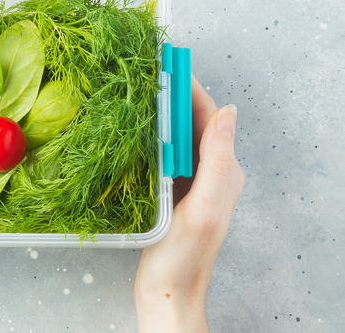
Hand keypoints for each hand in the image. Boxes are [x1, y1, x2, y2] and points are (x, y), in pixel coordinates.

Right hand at [134, 75, 244, 331]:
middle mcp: (211, 173)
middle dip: (171, 94)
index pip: (210, 117)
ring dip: (159, 113)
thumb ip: (217, 162)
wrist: (166, 292)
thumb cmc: (182, 258)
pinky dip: (149, 136)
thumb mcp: (202, 208)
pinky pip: (163, 153)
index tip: (166, 65)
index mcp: (223, 173)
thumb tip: (228, 112)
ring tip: (134, 92)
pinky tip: (129, 132)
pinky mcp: (171, 191)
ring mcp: (191, 182)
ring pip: (177, 135)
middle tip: (142, 73)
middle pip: (192, 122)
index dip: (189, 89)